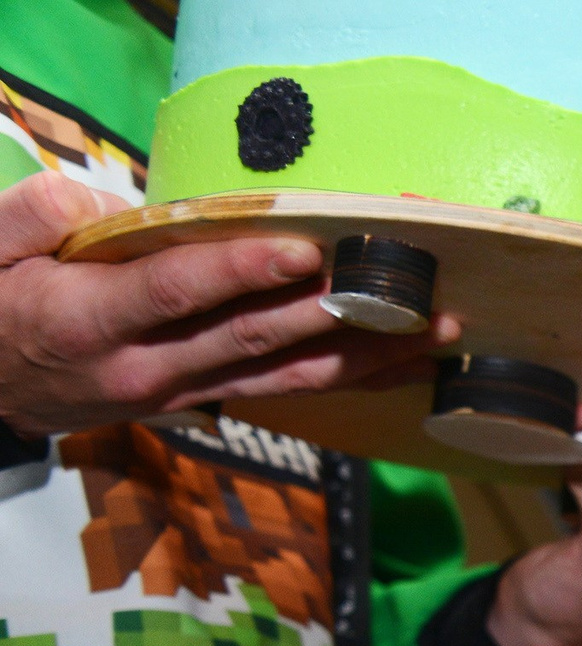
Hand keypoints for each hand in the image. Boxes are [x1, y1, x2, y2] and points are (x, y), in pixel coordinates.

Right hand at [0, 173, 453, 434]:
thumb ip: (41, 218)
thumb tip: (103, 204)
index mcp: (93, 322)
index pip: (181, 294)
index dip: (243, 273)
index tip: (303, 252)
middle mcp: (150, 368)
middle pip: (256, 340)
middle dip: (337, 315)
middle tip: (406, 295)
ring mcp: (186, 393)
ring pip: (289, 376)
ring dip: (368, 355)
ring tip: (435, 332)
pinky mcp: (209, 400)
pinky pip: (289, 388)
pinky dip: (349, 376)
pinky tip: (403, 362)